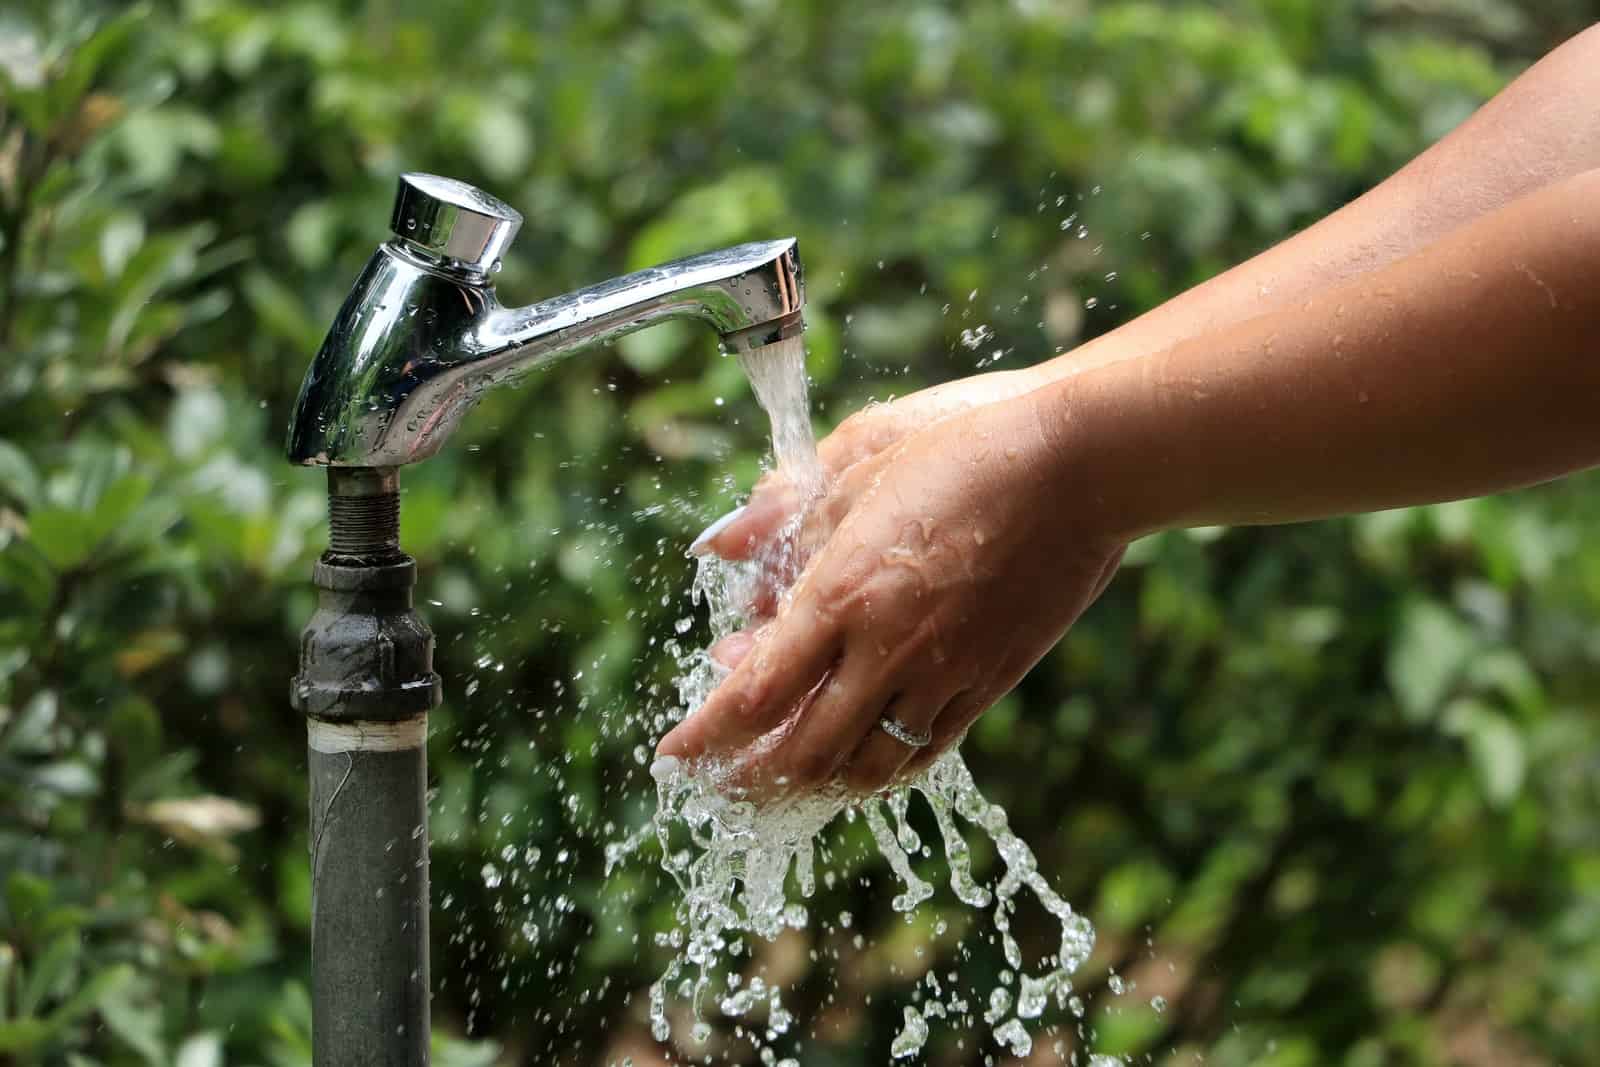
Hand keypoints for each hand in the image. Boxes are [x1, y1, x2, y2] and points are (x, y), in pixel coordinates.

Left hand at [658, 385, 1128, 794]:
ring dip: (813, 785)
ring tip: (783, 782)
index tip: (673, 757)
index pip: (754, 693)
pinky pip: (924, 751)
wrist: (1080, 466)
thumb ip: (783, 516)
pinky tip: (860, 763)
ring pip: (865, 766)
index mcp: (843, 593)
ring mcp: (944, 673)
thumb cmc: (965, 448)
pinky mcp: (989, 681)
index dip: (707, 736)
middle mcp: (887, 649)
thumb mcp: (860, 464)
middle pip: (801, 751)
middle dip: (749, 780)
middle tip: (720, 787)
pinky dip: (878, 770)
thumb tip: (718, 545)